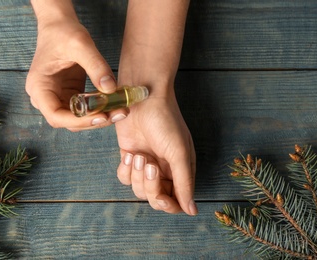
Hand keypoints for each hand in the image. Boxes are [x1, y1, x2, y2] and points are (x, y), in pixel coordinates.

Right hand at [26, 3, 126, 130]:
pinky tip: (115, 104)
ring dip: (99, 118)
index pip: (56, 116)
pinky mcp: (70, 95)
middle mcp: (45, 97)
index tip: (101, 116)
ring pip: (78, 118)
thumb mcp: (81, 45)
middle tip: (118, 114)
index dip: (78, 121)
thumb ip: (96, 66)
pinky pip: (84, 109)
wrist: (59, 24)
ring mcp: (57, 97)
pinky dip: (99, 109)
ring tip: (120, 111)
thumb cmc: (63, 32)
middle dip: (93, 121)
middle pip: (68, 121)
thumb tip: (111, 89)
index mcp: (40, 87)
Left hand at [115, 90, 196, 215]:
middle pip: (155, 198)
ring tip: (140, 154)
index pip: (175, 202)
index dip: (167, 204)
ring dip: (137, 174)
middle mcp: (164, 171)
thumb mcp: (179, 153)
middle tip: (150, 163)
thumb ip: (184, 183)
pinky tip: (131, 153)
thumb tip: (192, 211)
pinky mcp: (130, 158)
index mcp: (181, 171)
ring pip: (138, 189)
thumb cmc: (166, 121)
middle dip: (150, 185)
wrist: (143, 97)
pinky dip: (125, 169)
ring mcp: (146, 165)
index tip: (161, 196)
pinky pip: (124, 177)